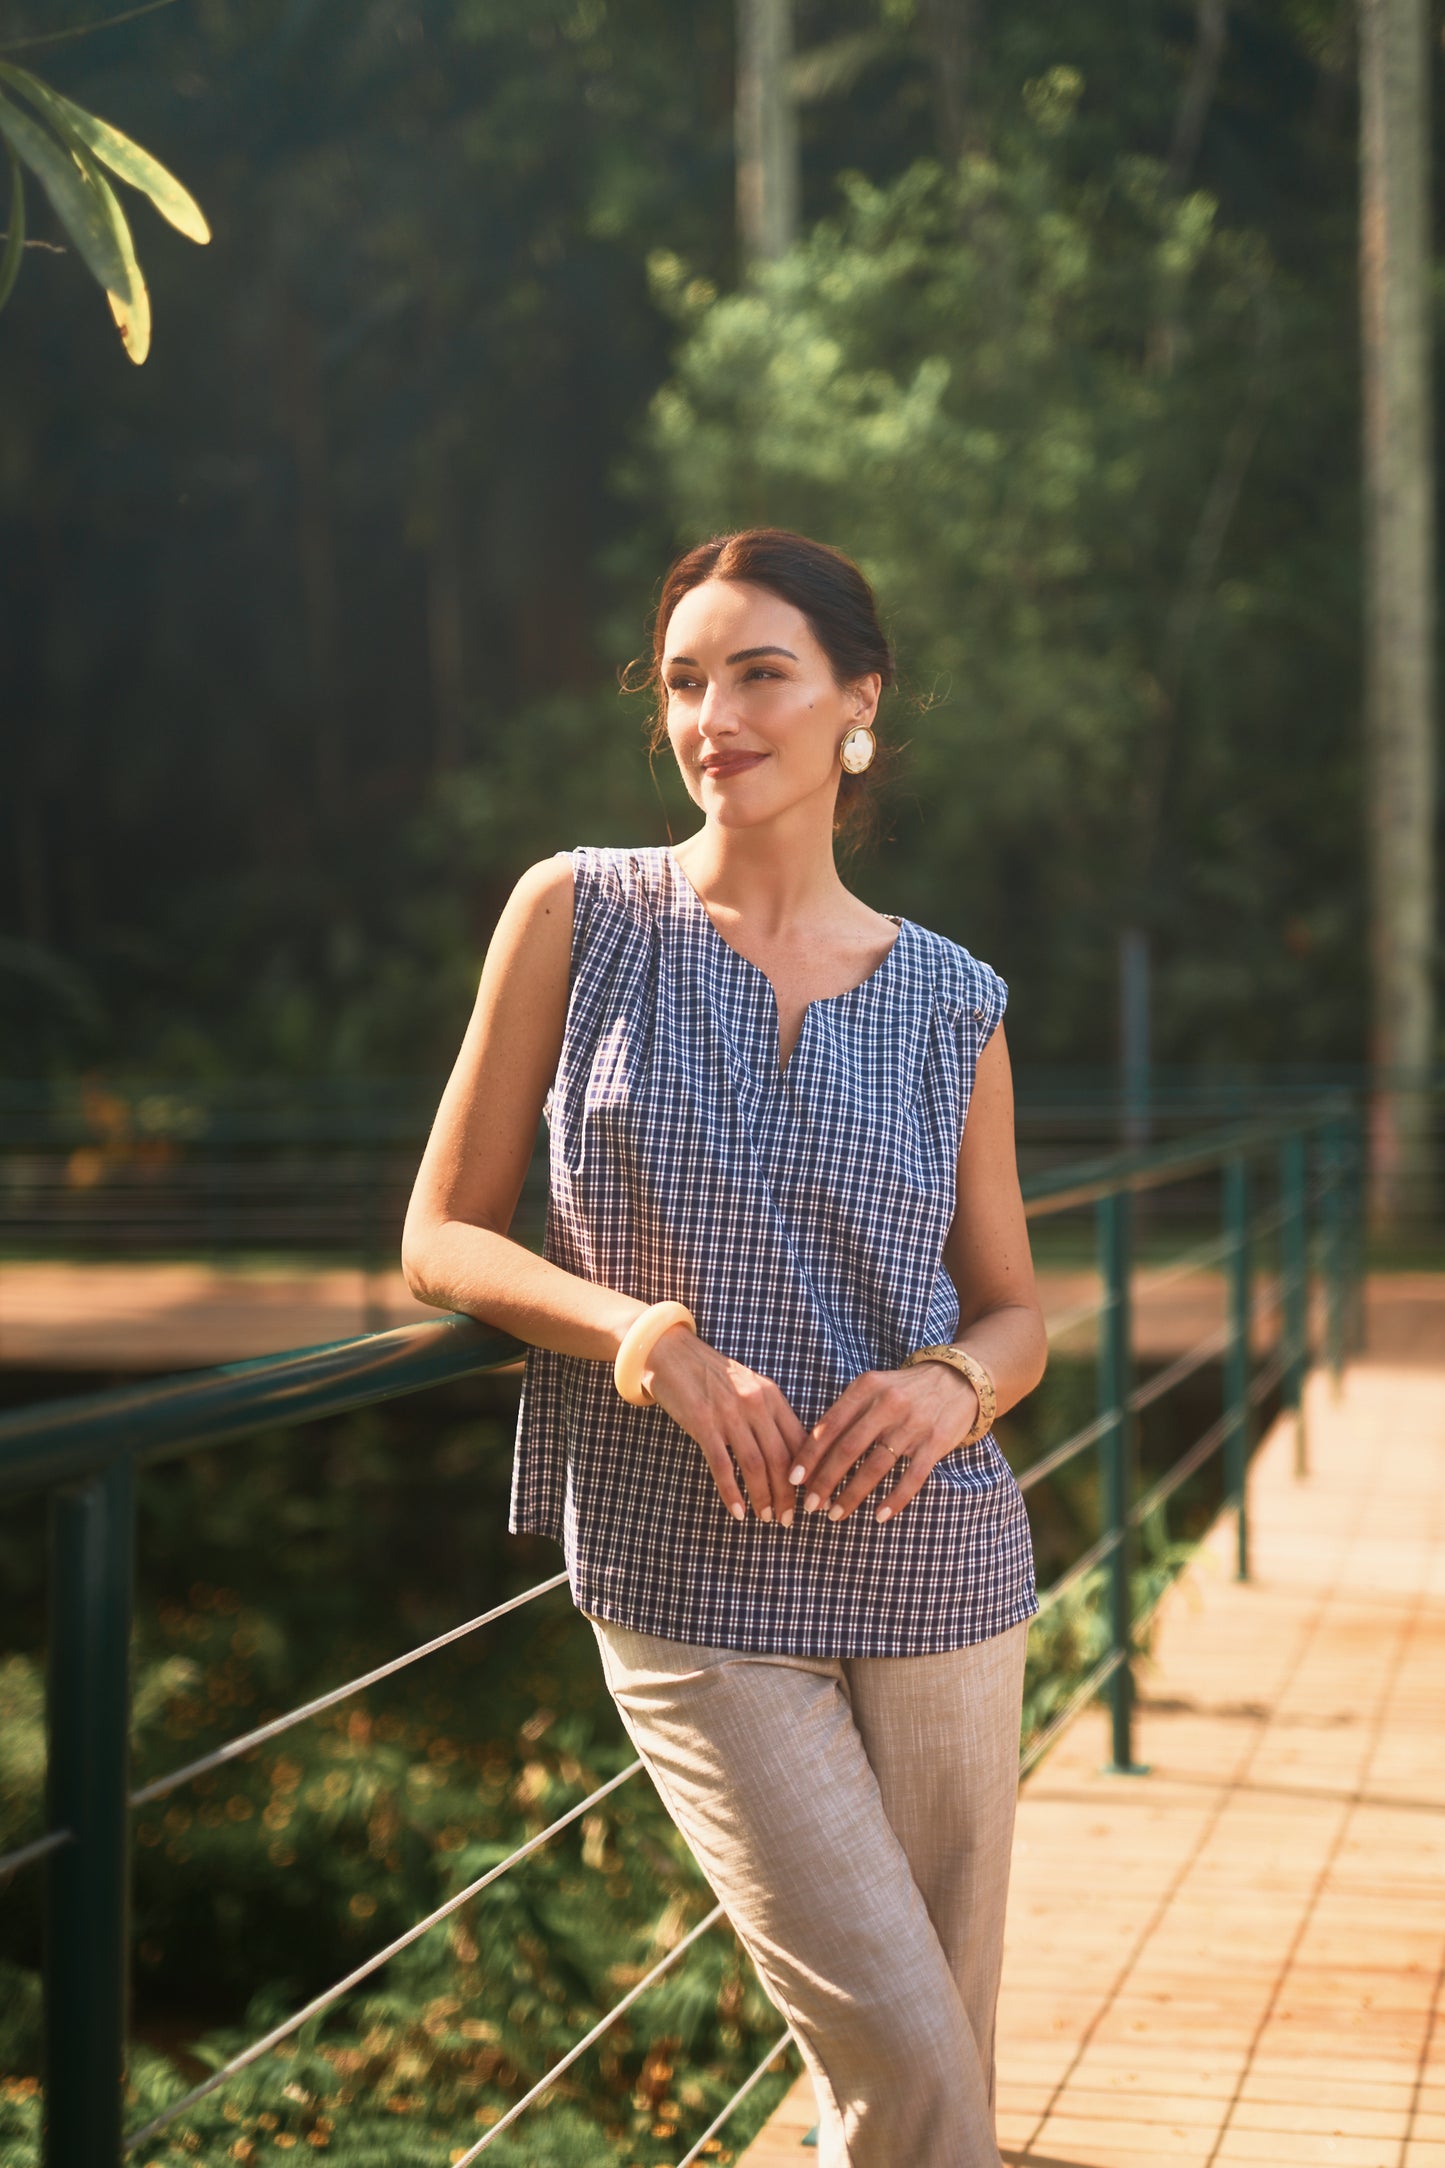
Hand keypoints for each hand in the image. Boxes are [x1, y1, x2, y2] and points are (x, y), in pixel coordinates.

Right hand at [641, 1325, 806, 1525]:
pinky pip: (722, 1465)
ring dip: (763, 1497)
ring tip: (766, 1518)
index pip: (800, 1440)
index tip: (813, 1497)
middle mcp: (755, 1403)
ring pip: (755, 1464)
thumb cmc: (713, 1376)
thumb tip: (791, 1457)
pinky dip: (731, 1492)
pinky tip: (738, 1512)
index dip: (810, 1473)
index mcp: (772, 1395)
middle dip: (788, 1495)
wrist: (672, 1353)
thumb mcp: (749, 1388)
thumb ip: (770, 1416)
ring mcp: (728, 1413)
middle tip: (789, 1520)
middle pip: (781, 1458)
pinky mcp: (702, 1423)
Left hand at [787, 1363, 980, 1525]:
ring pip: (876, 1466)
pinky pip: (912, 1477)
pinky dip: (894, 1499)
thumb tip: (810, 1450)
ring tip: (835, 1514)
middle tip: (810, 1505)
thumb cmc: (904, 1390)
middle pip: (848, 1448)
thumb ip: (846, 1412)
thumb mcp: (873, 1388)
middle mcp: (888, 1403)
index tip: (793, 1479)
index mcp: (866, 1387)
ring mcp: (913, 1424)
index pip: (830, 1425)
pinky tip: (878, 1517)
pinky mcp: (936, 1442)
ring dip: (852, 1494)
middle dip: (825, 1480)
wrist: (958, 1379)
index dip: (809, 1454)